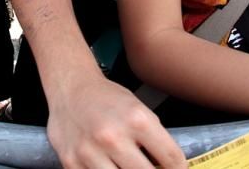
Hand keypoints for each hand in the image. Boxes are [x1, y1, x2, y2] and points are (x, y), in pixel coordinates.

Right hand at [47, 75, 186, 168]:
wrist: (69, 87)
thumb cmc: (105, 98)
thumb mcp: (137, 109)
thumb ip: (154, 138)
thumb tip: (170, 166)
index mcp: (136, 119)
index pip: (171, 158)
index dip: (179, 168)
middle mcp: (113, 136)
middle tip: (152, 168)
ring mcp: (90, 152)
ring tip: (128, 165)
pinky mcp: (71, 162)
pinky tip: (108, 165)